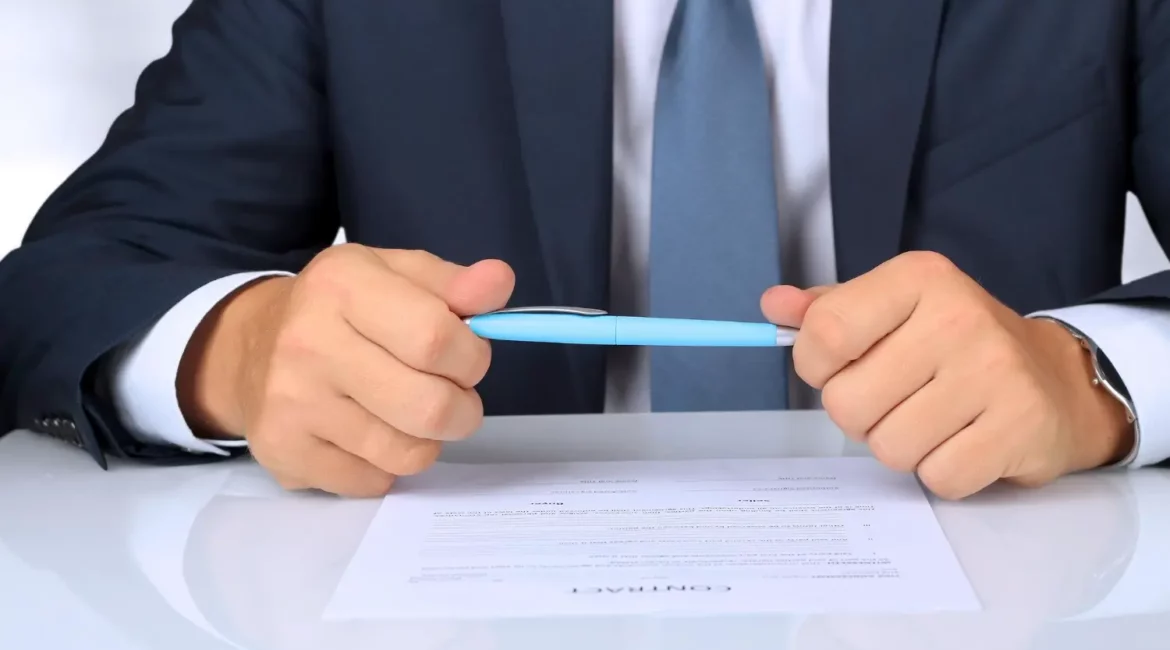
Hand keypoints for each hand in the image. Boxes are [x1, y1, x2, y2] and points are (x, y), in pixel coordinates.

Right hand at [177, 245, 514, 496]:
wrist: (250, 347)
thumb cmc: (342, 309)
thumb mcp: (396, 275)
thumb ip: (454, 283)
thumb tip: (499, 282)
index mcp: (343, 285)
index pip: (437, 338)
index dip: (472, 357)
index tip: (467, 358)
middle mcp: (308, 343)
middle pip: (429, 407)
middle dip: (462, 409)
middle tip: (451, 395)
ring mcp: (293, 404)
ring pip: (408, 453)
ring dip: (427, 439)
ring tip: (409, 411)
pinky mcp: (286, 453)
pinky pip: (375, 480)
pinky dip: (388, 464)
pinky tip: (369, 432)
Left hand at [761, 251, 1133, 498]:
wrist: (1053, 378)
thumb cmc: (953, 344)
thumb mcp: (892, 309)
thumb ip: (828, 310)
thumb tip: (773, 305)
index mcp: (918, 277)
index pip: (825, 334)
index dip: (816, 366)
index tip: (841, 366)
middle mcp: (959, 317)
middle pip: (847, 404)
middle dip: (860, 414)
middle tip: (898, 397)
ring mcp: (995, 372)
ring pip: (888, 448)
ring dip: (901, 444)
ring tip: (934, 418)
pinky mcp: (1019, 427)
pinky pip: (937, 476)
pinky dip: (941, 470)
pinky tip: (964, 439)